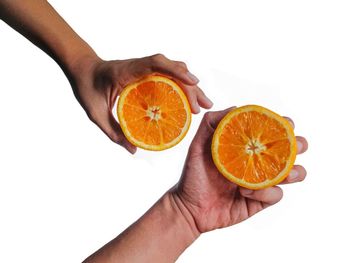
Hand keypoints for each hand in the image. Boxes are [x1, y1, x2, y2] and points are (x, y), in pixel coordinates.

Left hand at [68, 54, 212, 152]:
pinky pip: (168, 75)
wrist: (83, 70)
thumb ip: (113, 131)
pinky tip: (188, 99)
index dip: (177, 71)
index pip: (156, 64)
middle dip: (191, 86)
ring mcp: (145, 68)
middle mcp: (140, 66)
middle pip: (172, 68)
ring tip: (203, 104)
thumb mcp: (96, 112)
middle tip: (203, 107)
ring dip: (190, 85)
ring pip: (174, 70)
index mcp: (128, 71)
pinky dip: (181, 84)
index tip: (193, 83)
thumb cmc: (87, 88)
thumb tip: (133, 149)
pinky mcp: (147, 72)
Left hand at [173, 107, 307, 232]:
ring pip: (292, 174)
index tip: (286, 122)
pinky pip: (275, 195)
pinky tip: (244, 191)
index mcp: (245, 148)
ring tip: (284, 173)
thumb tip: (236, 108)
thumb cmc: (193, 175)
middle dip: (298, 145)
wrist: (189, 207)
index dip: (283, 126)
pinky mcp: (260, 201)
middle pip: (289, 152)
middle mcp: (257, 163)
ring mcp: (260, 183)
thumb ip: (212, 123)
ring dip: (294, 171)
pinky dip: (265, 192)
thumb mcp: (198, 146)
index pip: (270, 133)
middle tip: (294, 146)